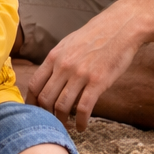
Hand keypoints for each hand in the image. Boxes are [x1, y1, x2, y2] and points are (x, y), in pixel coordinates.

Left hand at [27, 0, 153, 130]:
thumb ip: (57, 61)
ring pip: (62, 106)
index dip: (32, 103)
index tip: (35, 113)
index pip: (34, 85)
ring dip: (62, 121)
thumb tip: (47, 78)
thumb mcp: (69, 43)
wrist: (121, 26)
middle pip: (45, 99)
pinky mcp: (98, 82)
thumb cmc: (96, 35)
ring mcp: (80, 75)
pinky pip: (83, 108)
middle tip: (52, 123)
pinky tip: (82, 126)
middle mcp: (64, 66)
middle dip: (46, 115)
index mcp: (54, 56)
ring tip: (67, 126)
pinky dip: (80, 122)